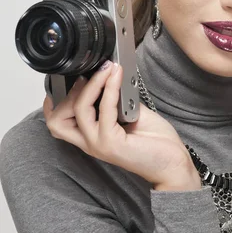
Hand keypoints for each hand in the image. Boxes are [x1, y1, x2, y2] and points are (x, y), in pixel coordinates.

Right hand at [42, 61, 200, 188]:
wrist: (173, 164)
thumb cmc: (156, 142)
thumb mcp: (130, 114)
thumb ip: (115, 99)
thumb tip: (111, 76)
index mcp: (91, 136)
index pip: (58, 122)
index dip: (57, 101)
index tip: (73, 78)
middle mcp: (90, 143)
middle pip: (57, 119)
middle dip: (67, 93)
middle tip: (86, 76)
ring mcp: (98, 144)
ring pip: (79, 109)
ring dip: (93, 83)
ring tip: (106, 69)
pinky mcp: (111, 143)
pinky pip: (105, 109)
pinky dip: (109, 88)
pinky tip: (117, 76)